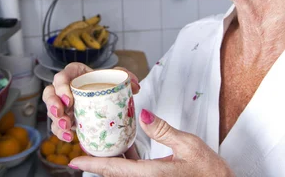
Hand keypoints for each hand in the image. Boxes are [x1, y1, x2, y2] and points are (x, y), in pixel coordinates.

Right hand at [42, 62, 140, 141]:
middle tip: (62, 113)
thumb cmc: (107, 84)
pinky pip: (56, 126)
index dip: (61, 86)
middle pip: (50, 93)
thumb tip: (135, 85)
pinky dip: (60, 133)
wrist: (107, 99)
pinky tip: (70, 137)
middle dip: (52, 104)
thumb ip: (125, 76)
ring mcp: (62, 105)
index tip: (69, 98)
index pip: (62, 75)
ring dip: (56, 120)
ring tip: (66, 127)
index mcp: (75, 75)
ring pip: (51, 111)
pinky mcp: (64, 119)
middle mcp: (64, 89)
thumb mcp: (116, 77)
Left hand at [68, 109, 233, 176]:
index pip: (114, 169)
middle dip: (96, 165)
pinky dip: (125, 168)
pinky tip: (124, 156)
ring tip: (98, 151)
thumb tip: (140, 113)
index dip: (92, 165)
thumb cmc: (210, 172)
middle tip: (80, 153)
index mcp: (151, 174)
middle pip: (114, 175)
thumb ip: (162, 129)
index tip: (74, 161)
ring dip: (110, 166)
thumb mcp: (189, 144)